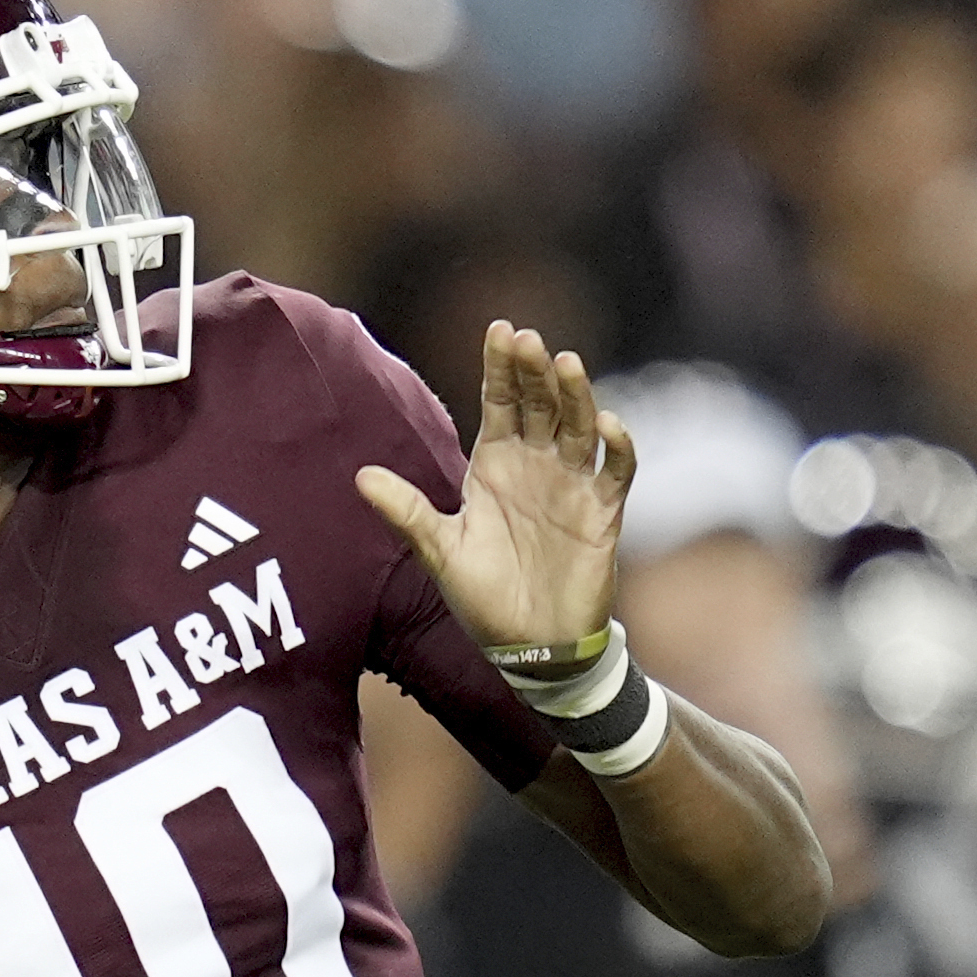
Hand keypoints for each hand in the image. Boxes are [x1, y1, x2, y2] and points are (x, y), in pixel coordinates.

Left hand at [355, 322, 634, 650]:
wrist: (530, 646)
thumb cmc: (483, 596)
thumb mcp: (439, 551)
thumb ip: (407, 511)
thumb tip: (360, 476)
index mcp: (494, 463)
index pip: (500, 401)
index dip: (501, 366)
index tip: (499, 329)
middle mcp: (535, 464)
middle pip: (540, 403)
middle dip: (535, 371)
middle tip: (528, 340)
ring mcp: (571, 484)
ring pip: (579, 426)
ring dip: (576, 395)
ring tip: (567, 364)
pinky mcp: (602, 513)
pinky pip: (615, 471)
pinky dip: (616, 446)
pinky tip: (607, 423)